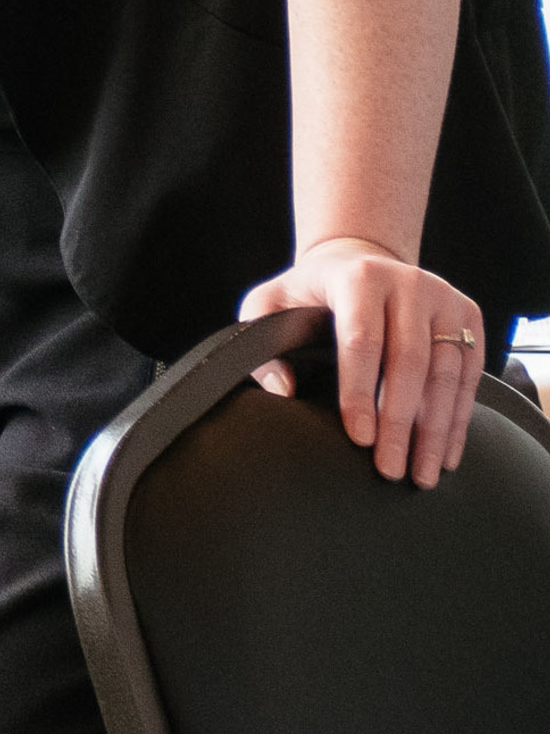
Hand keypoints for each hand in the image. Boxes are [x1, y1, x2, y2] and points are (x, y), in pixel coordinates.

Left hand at [240, 238, 483, 487]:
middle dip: (400, 423)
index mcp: (358, 277)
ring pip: (446, 374)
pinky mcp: (468, 318)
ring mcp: (443, 298)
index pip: (361, 340)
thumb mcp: (270, 303)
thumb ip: (264, 345)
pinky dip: (457, 420)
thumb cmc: (312, 292)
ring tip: (421, 473)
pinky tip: (445, 453)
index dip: (360, 392)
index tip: (360, 438)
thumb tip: (283, 391)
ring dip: (435, 431)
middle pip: (409, 362)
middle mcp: (407, 283)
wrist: (360, 260)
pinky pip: (468, 377)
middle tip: (390, 469)